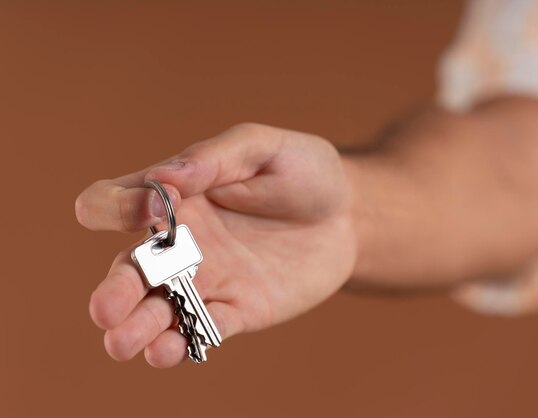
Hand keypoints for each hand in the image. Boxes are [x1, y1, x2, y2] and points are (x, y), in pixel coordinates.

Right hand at [75, 123, 355, 366]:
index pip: (115, 201)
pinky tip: (170, 351)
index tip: (160, 207)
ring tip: (127, 345)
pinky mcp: (237, 309)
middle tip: (107, 311)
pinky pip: (203, 328)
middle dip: (115, 291)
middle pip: (128, 269)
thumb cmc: (303, 172)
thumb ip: (212, 158)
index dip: (119, 207)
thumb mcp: (261, 148)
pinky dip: (183, 341)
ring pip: (157, 309)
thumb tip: (164, 178)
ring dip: (137, 329)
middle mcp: (182, 243)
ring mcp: (208, 280)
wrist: (350, 214)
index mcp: (176, 197)